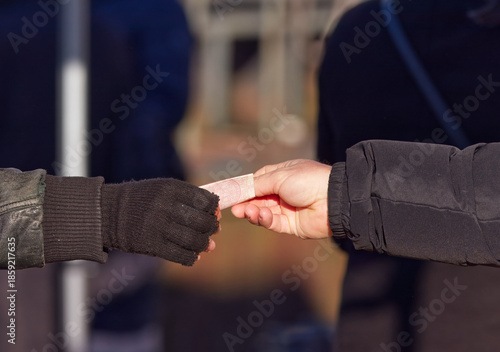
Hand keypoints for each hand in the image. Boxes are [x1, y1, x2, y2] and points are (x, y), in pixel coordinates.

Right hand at [102, 178, 220, 265]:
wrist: (109, 213)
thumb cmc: (142, 200)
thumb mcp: (162, 188)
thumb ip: (187, 197)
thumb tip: (216, 213)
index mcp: (171, 188)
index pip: (204, 200)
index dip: (214, 209)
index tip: (214, 213)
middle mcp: (165, 206)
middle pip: (201, 221)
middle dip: (212, 227)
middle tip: (214, 230)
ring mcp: (158, 226)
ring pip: (193, 240)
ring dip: (205, 244)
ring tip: (207, 244)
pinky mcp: (152, 244)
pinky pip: (180, 255)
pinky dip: (192, 257)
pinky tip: (194, 255)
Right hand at [231, 159, 332, 238]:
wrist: (333, 200)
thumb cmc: (308, 180)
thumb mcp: (280, 176)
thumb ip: (259, 184)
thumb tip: (242, 188)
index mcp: (283, 174)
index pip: (258, 181)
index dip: (245, 187)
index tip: (230, 193)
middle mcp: (284, 192)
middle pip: (258, 199)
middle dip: (245, 203)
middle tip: (233, 208)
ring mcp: (288, 209)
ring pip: (264, 212)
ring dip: (253, 212)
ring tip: (246, 212)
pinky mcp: (292, 225)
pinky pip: (273, 223)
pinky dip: (265, 220)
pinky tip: (260, 215)